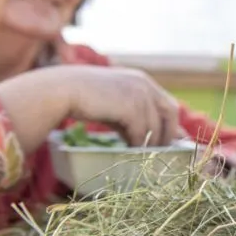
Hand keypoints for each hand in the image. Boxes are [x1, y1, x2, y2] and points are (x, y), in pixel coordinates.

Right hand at [61, 65, 181, 146]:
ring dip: (149, 143)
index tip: (173, 142)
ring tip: (140, 154)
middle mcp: (145, 84)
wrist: (62, 91)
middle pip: (170, 114)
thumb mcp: (116, 105)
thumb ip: (135, 117)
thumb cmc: (86, 100)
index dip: (172, 125)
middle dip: (167, 134)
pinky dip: (137, 144)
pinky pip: (141, 132)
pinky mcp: (130, 107)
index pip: (169, 105)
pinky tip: (128, 149)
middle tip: (160, 152)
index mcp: (143, 81)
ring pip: (155, 127)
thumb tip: (150, 139)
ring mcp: (139, 94)